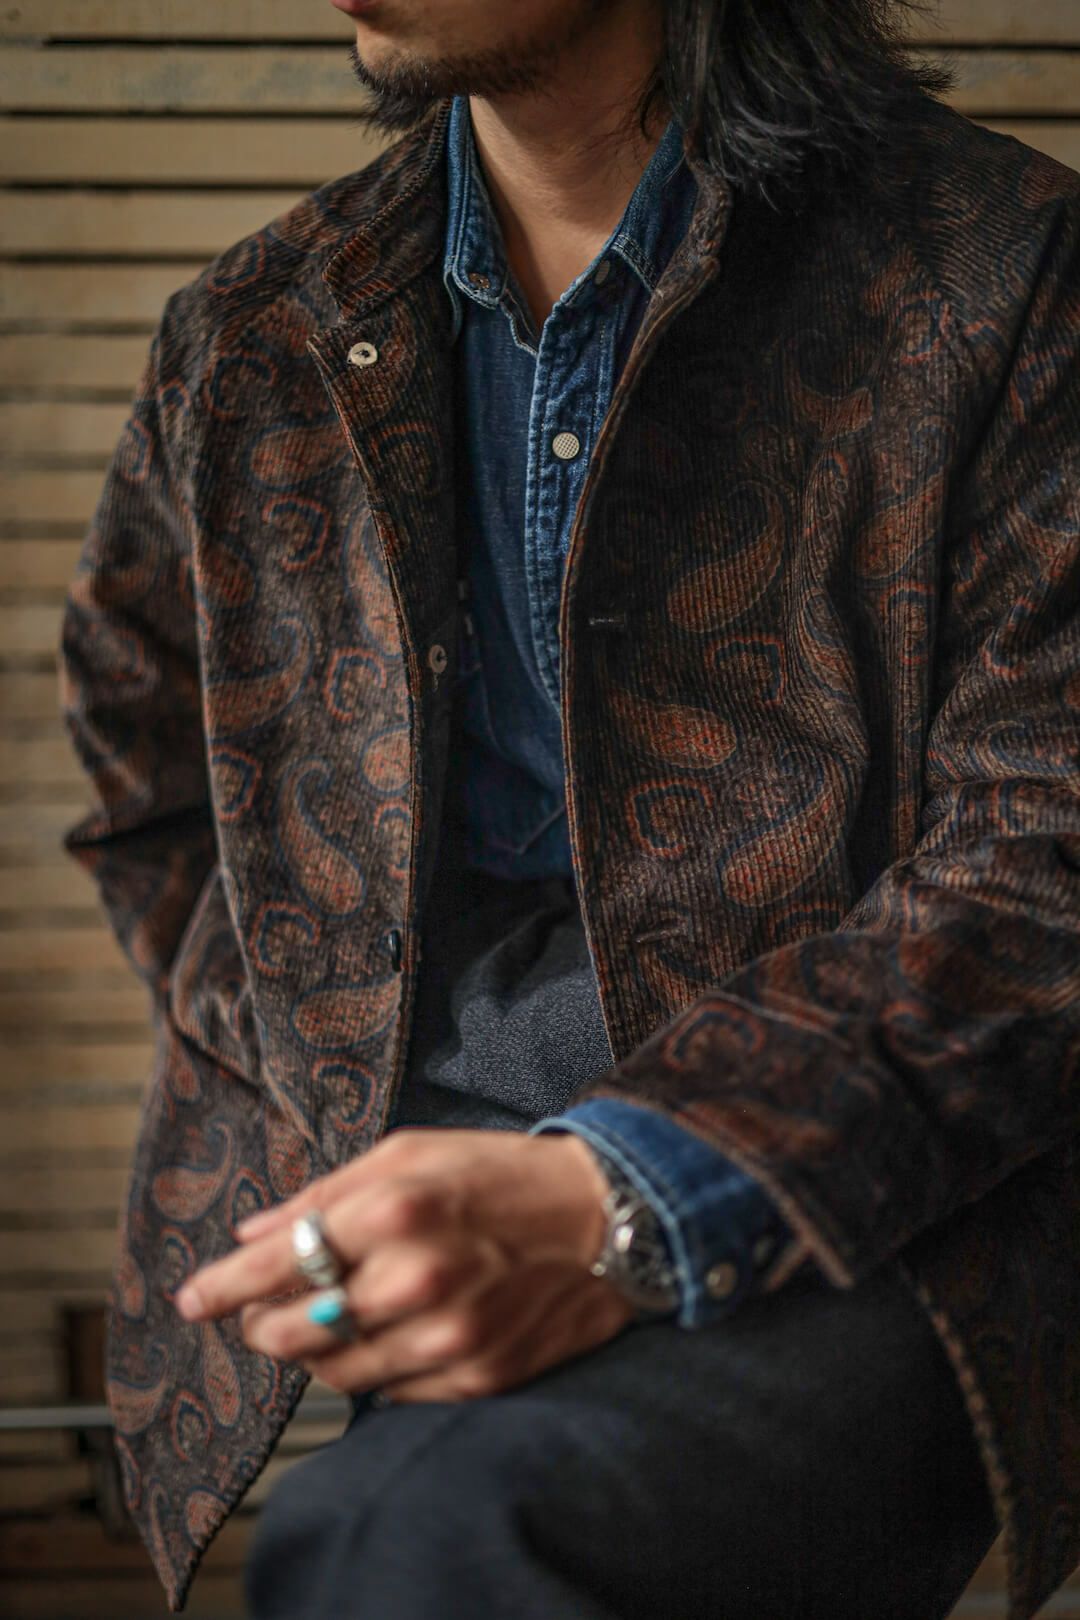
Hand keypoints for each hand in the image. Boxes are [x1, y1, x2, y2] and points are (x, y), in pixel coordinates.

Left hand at [173, 1128, 635, 1402]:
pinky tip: (383, 1336)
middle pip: (292, 1332)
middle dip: (263, 1323)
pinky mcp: (475, 1377)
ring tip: (325, 1319)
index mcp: (393, 1211)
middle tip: (261, 1310)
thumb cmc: (498, 1174)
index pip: (276, 1265)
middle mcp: (414, 1280)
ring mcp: (446, 1338)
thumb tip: (252, 1233)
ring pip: (334, 1372)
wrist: (605, 1219)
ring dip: (313, 1351)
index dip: (222, 1288)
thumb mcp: (409, 1153)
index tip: (192, 1300)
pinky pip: (389, 1394)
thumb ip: (326, 1194)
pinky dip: (370, 1369)